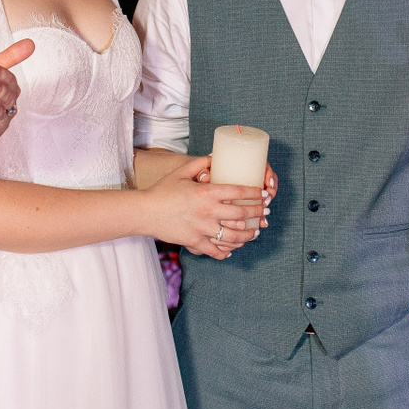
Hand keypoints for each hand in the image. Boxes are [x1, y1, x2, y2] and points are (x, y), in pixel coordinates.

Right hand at [144, 155, 268, 258]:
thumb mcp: (181, 172)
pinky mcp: (195, 242)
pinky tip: (232, 248)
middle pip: (241, 213)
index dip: (254, 192)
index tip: (262, 193)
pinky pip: (216, 250)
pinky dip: (227, 250)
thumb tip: (215, 157)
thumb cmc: (162, 191)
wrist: (145, 212)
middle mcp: (208, 211)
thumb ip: (200, 164)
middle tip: (264, 211)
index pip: (238, 191)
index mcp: (206, 193)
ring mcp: (202, 229)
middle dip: (257, 212)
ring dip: (248, 234)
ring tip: (255, 232)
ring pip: (234, 235)